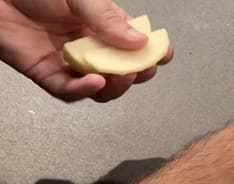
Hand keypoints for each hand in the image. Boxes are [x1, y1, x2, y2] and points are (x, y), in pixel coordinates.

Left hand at [0, 0, 172, 101]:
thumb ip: (107, 19)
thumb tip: (139, 42)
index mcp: (102, 25)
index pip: (135, 44)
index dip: (152, 52)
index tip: (163, 53)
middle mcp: (90, 46)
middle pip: (124, 71)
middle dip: (137, 74)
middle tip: (140, 69)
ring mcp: (71, 63)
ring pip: (102, 88)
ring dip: (115, 88)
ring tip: (119, 77)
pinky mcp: (48, 74)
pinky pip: (69, 91)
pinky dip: (83, 90)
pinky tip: (94, 81)